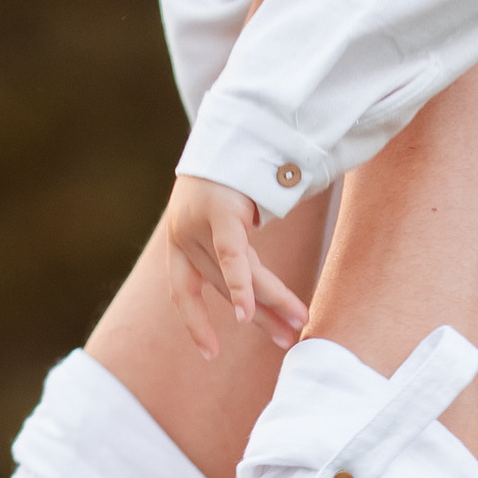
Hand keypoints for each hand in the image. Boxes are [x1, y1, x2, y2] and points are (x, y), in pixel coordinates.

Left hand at [164, 172, 309, 361]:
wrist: (232, 124)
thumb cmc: (229, 173)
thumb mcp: (223, 214)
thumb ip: (230, 245)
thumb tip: (252, 279)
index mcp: (180, 239)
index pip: (183, 291)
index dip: (195, 323)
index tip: (210, 353)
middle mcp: (183, 234)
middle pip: (223, 286)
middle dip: (259, 315)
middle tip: (285, 340)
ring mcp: (197, 222)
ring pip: (237, 275)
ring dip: (270, 301)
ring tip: (298, 322)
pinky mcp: (218, 211)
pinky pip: (232, 256)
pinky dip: (240, 286)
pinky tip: (248, 313)